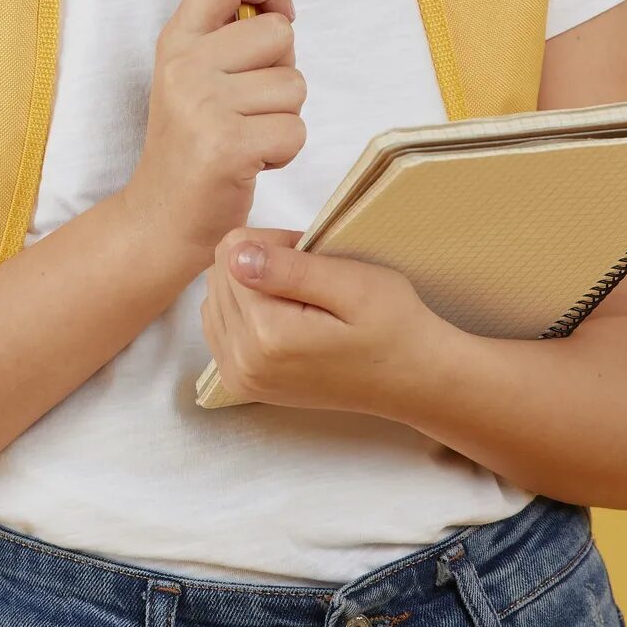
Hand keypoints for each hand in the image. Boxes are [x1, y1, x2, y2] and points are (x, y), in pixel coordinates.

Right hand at [115, 0, 304, 255]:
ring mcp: (202, 104)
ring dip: (283, 117)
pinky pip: (295, 129)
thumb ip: (235, 18)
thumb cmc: (189, 143)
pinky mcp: (227, 145)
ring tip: (245, 135)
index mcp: (176, 40)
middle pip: (279, 33)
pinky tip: (251, 161)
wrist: (160, 218)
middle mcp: (184, 65)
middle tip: (248, 105)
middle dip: (281, 71)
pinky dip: (284, 151)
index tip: (277, 12)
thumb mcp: (201, 71)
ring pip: (294, 85)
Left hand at [199, 228, 452, 415]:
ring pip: (215, 298)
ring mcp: (240, 376)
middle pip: (219, 275)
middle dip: (259, 264)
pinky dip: (243, 311)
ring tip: (301, 299)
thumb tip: (235, 254)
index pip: (232, 252)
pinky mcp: (242, 383)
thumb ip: (290, 268)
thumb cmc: (393, 327)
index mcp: (266, 334)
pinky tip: (281, 315)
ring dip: (250, 288)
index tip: (312, 258)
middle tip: (312, 279)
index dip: (274, 243)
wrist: (412, 379)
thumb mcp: (352, 285)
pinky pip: (218, 326)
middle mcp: (243, 361)